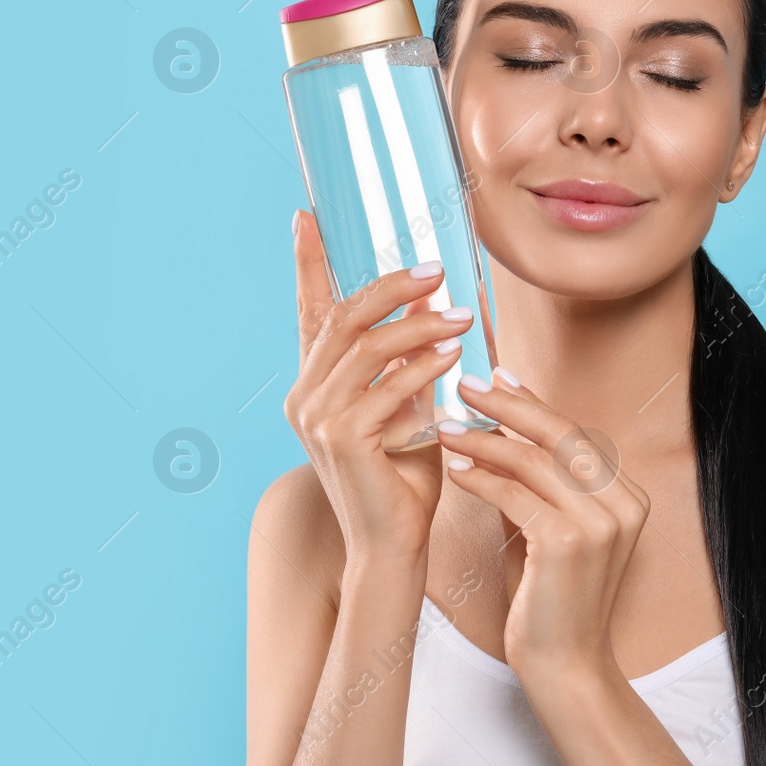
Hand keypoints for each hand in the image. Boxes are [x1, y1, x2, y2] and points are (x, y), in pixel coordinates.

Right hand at [283, 209, 472, 566]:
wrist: (392, 548)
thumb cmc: (403, 482)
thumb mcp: (406, 408)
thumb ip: (407, 364)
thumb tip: (432, 307)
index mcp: (312, 386)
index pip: (309, 312)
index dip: (307, 264)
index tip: (306, 217)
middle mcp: (304, 397)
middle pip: (344, 318)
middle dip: (390, 287)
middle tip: (434, 269)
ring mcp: (317, 418)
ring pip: (368, 348)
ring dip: (419, 325)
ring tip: (461, 316)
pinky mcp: (342, 439)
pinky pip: (386, 387)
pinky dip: (421, 367)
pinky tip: (452, 356)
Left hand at [437, 371, 650, 682]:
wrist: (564, 665)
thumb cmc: (550, 597)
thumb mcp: (550, 527)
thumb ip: (539, 482)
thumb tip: (499, 425)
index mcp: (627, 495)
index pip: (573, 434)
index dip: (531, 402)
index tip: (496, 375)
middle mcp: (623, 503)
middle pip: (558, 435)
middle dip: (507, 404)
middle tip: (464, 385)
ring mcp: (600, 523)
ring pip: (532, 461)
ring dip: (482, 438)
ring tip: (445, 426)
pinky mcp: (568, 543)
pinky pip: (514, 494)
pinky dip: (479, 476)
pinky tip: (452, 468)